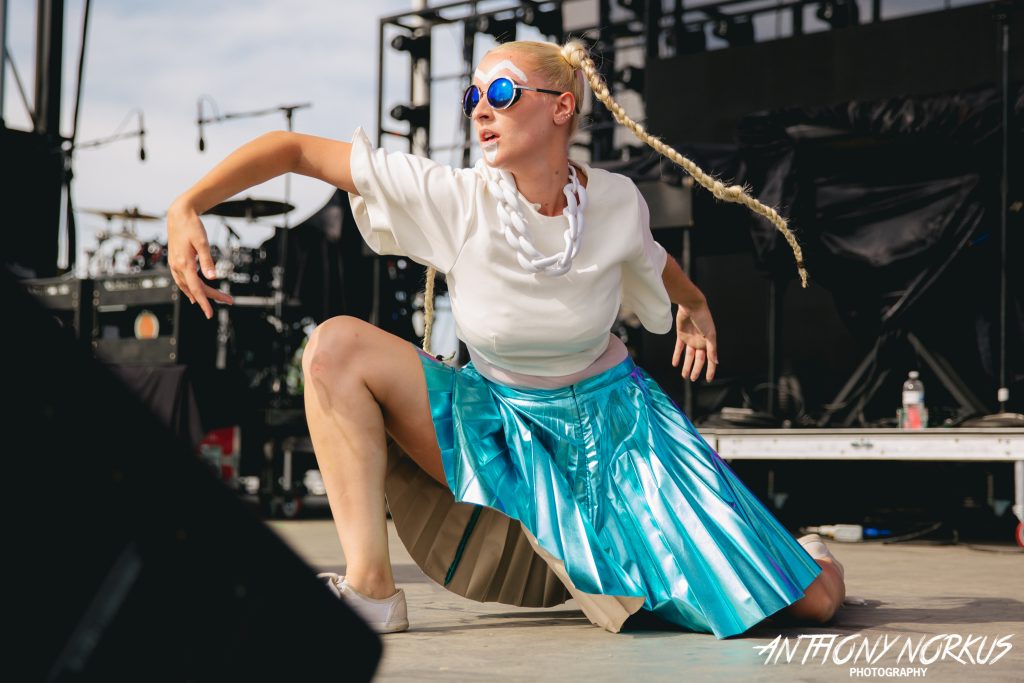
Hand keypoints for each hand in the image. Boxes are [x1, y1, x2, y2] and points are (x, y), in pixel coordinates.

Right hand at [166, 199, 232, 318]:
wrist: (178, 214)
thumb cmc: (191, 226)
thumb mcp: (202, 242)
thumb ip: (207, 260)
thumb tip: (213, 277)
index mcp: (184, 263)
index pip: (196, 288)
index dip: (204, 302)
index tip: (210, 314)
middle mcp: (178, 266)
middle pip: (195, 288)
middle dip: (211, 297)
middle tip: (228, 300)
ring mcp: (175, 265)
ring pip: (187, 286)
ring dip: (200, 294)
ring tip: (213, 301)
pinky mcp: (175, 262)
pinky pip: (182, 281)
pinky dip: (189, 289)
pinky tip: (194, 293)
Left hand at [671, 301, 718, 382]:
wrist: (691, 305)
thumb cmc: (703, 318)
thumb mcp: (710, 334)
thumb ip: (712, 349)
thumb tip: (716, 362)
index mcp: (709, 342)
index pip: (710, 359)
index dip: (710, 370)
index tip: (708, 379)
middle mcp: (700, 342)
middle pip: (698, 360)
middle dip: (696, 370)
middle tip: (692, 378)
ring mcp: (690, 339)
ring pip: (688, 356)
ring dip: (686, 365)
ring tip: (684, 375)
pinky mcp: (681, 335)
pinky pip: (679, 348)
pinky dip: (677, 356)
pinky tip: (675, 364)